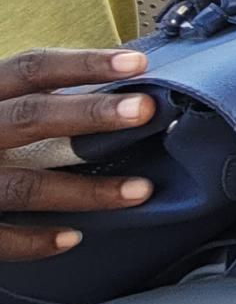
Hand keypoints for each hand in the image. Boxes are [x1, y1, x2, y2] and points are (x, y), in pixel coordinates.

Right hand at [0, 49, 156, 260]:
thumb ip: (39, 101)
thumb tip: (121, 91)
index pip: (31, 69)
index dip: (83, 64)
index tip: (137, 63)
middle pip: (30, 116)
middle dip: (90, 113)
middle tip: (144, 110)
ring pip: (24, 185)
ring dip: (85, 190)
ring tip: (140, 191)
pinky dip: (35, 240)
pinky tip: (74, 237)